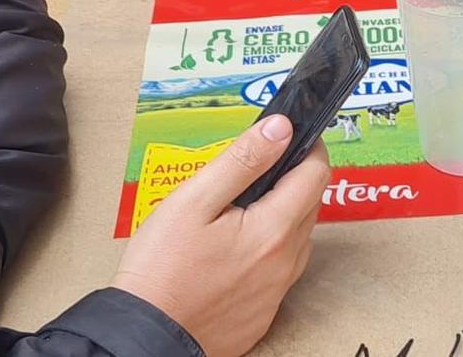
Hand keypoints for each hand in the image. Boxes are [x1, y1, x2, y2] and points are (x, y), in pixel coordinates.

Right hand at [113, 116, 328, 356]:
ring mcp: (276, 293)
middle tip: (253, 172)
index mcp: (273, 230)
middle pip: (309, 205)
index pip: (316, 174)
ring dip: (282, 217)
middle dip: (292, 179)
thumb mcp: (194, 200)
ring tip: (239, 212)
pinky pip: (280, 272)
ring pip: (297, 240)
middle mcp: (285, 264)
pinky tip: (234, 252)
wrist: (145, 337)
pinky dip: (268, 252)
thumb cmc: (161, 269)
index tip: (291, 137)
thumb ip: (242, 160)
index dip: (308, 148)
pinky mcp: (263, 314)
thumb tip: (280, 128)